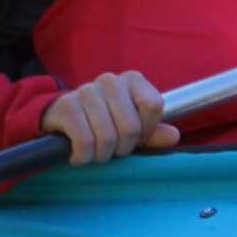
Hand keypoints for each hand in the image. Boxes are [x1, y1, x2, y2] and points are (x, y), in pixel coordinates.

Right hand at [40, 71, 179, 165]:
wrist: (62, 119)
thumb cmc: (104, 123)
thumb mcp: (132, 128)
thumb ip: (153, 133)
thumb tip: (174, 136)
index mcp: (132, 80)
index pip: (153, 106)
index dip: (146, 130)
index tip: (135, 137)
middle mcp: (110, 80)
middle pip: (130, 127)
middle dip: (122, 148)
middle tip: (112, 149)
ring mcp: (86, 90)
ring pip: (107, 137)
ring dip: (101, 155)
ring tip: (95, 152)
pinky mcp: (66, 105)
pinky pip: (85, 141)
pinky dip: (83, 156)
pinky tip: (79, 154)